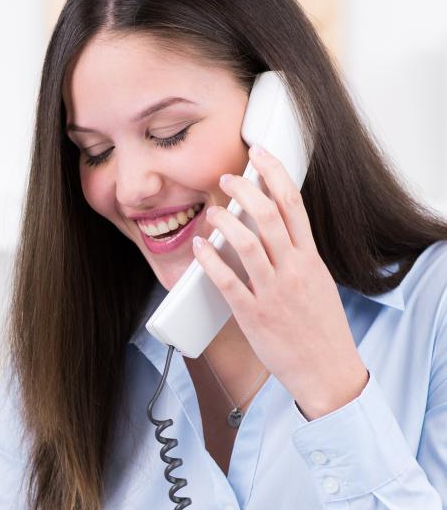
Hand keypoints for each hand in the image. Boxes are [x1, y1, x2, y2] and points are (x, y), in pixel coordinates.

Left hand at [191, 145, 367, 420]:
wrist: (328, 371)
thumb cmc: (319, 328)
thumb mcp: (316, 282)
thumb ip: (295, 255)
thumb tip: (272, 229)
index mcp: (310, 259)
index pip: (294, 205)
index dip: (275, 174)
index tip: (260, 154)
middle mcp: (293, 270)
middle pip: (270, 216)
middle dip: (245, 190)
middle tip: (226, 178)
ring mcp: (273, 292)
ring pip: (248, 244)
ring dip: (225, 221)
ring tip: (210, 209)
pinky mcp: (254, 315)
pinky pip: (228, 282)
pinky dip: (210, 261)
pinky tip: (198, 247)